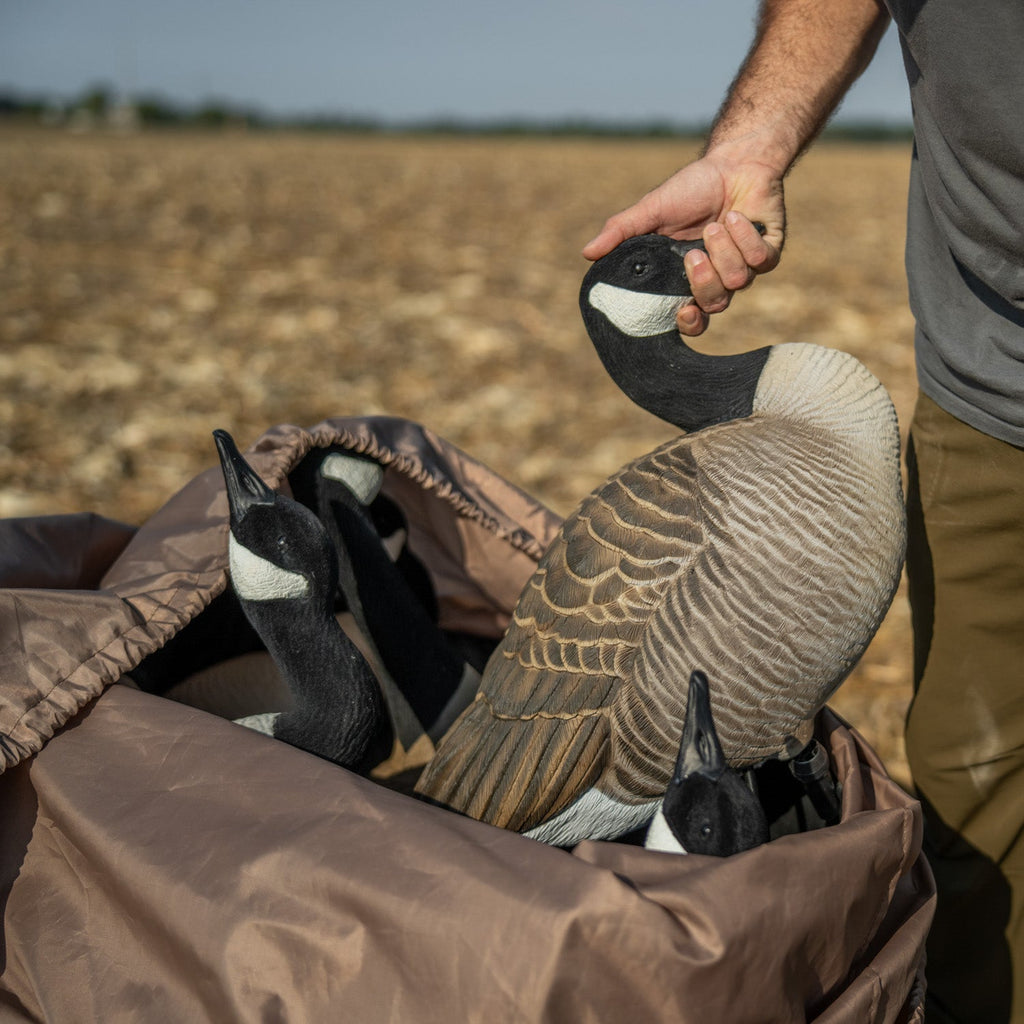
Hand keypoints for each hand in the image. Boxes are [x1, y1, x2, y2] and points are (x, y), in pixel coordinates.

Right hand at [582, 152, 785, 336]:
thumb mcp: (651, 210)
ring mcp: (745, 268)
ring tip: (717, 224)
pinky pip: (761, 261)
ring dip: (725, 250)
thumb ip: (621, 232)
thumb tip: (587, 253)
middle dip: (704, 281)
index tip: (683, 311)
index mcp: (688, 279)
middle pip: (715, 305)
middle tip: (693, 254)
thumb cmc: (691, 189)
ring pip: (738, 282)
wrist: (734, 162)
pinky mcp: (770, 253)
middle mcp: (717, 279)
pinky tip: (738, 216)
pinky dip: (747, 237)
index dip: (689, 323)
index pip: (692, 319)